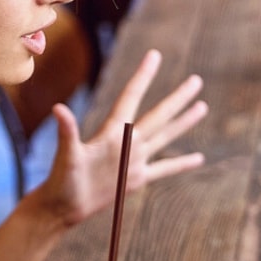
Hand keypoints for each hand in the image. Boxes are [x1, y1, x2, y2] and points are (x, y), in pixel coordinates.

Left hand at [31, 49, 207, 227]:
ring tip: (202, 107)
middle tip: (196, 80)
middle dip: (177, 98)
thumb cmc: (61, 180)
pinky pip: (165, 169)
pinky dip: (182, 164)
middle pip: (159, 115)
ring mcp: (135, 160)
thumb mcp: (67, 155)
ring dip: (183, 122)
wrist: (64, 206)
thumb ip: (67, 132)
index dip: (143, 76)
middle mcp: (127, 142)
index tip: (154, 55)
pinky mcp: (138, 179)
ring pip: (166, 136)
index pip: (132, 97)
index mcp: (112, 132)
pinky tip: (198, 158)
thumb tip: (58, 109)